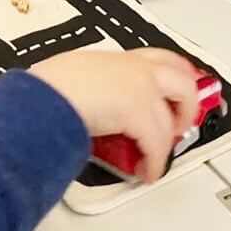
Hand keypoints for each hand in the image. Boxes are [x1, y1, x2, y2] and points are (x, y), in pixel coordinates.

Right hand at [30, 49, 199, 182]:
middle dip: (186, 106)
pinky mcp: (140, 114)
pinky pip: (158, 143)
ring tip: (157, 157)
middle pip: (184, 82)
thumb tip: (92, 104)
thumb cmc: (48, 86)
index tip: (178, 89)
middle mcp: (135, 69)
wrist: (44, 95)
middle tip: (177, 126)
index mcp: (118, 58)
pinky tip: (146, 171)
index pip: (160, 59)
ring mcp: (141, 89)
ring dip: (167, 141)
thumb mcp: (74, 74)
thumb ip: (94, 84)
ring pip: (173, 116)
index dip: (176, 76)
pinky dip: (154, 162)